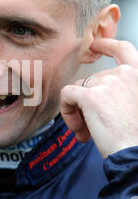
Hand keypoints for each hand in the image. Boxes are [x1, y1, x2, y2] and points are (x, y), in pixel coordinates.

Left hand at [60, 38, 137, 157]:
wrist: (133, 154)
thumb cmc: (133, 136)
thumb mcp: (133, 105)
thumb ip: (118, 92)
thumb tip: (91, 94)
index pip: (123, 49)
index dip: (107, 45)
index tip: (95, 46)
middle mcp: (124, 74)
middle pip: (92, 80)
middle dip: (88, 103)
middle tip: (93, 127)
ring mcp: (107, 82)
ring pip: (78, 89)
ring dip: (78, 111)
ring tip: (87, 132)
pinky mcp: (90, 95)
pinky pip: (67, 95)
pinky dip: (67, 112)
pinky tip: (78, 129)